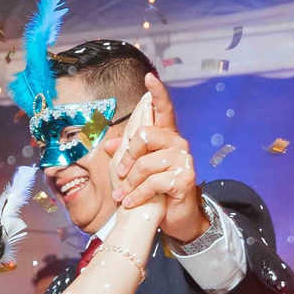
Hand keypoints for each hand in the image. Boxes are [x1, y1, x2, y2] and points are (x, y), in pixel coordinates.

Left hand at [115, 73, 206, 242]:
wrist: (176, 217)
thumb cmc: (156, 190)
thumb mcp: (138, 171)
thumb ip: (125, 155)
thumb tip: (108, 145)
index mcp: (166, 137)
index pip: (163, 110)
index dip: (157, 93)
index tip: (149, 77)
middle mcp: (178, 143)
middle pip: (144, 136)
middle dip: (127, 158)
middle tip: (121, 175)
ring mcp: (184, 160)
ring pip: (146, 164)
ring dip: (130, 184)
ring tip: (124, 196)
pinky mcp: (185, 178)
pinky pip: (153, 182)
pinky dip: (138, 195)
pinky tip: (131, 202)